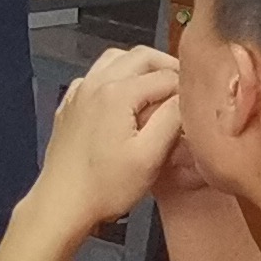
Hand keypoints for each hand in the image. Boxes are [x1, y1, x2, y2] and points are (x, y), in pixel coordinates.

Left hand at [33, 45, 182, 238]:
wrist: (61, 204)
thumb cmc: (106, 186)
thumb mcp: (149, 157)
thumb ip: (171, 120)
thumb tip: (187, 96)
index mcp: (117, 92)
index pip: (165, 75)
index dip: (186, 87)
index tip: (199, 102)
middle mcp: (95, 82)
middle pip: (140, 56)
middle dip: (166, 66)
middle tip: (185, 87)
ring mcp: (79, 92)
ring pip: (115, 59)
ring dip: (140, 66)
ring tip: (159, 88)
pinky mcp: (69, 105)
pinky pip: (96, 75)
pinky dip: (116, 76)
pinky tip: (124, 99)